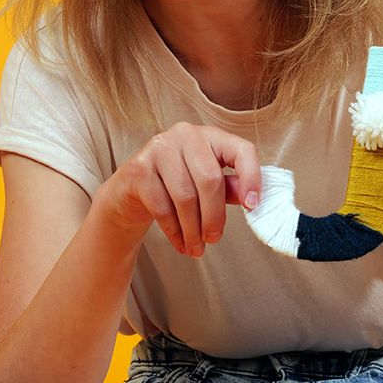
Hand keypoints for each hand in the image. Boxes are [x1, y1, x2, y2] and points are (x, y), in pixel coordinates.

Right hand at [99, 123, 262, 257]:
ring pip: (185, 196)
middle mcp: (185, 134)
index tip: (253, 206)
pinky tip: (180, 243)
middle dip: (214, 216)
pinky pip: (162, 207)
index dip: (251, 178)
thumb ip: (230, 187)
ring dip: (193, 229)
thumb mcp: (206, 184)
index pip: (240, 150)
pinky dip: (174, 231)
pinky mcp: (138, 168)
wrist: (130, 190)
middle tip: (214, 239)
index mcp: (211, 135)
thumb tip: (251, 198)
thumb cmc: (175, 185)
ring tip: (197, 248)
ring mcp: (159, 148)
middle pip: (210, 179)